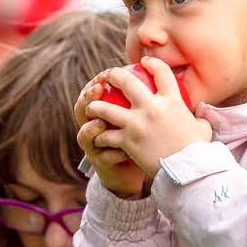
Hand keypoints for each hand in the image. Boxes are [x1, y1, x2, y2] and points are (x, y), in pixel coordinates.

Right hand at [75, 76, 147, 197]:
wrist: (139, 171)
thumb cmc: (145, 139)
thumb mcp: (145, 118)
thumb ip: (148, 101)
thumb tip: (164, 78)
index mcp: (104, 113)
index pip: (92, 94)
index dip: (93, 83)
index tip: (104, 75)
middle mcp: (94, 128)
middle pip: (81, 109)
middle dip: (85, 97)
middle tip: (98, 88)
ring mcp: (95, 146)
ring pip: (85, 134)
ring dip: (92, 127)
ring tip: (102, 123)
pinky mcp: (102, 164)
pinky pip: (104, 156)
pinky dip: (114, 153)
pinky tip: (125, 152)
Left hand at [82, 57, 211, 177]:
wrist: (188, 171)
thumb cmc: (197, 150)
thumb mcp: (201, 128)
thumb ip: (197, 118)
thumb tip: (198, 116)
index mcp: (172, 100)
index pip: (161, 71)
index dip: (151, 63)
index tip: (143, 62)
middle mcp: (152, 107)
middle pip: (125, 81)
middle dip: (112, 75)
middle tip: (106, 76)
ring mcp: (137, 124)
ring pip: (105, 108)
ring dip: (95, 106)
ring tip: (92, 108)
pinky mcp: (128, 141)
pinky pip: (106, 135)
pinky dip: (100, 136)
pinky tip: (99, 138)